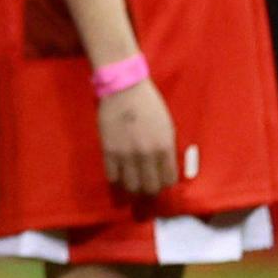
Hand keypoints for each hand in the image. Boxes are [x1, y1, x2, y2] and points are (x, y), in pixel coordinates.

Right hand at [97, 76, 179, 201]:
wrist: (123, 88)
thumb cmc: (149, 104)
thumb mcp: (167, 126)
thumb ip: (167, 149)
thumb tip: (165, 168)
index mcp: (165, 147)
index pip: (169, 180)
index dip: (165, 183)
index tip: (160, 180)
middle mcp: (147, 154)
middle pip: (150, 187)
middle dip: (149, 189)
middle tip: (146, 185)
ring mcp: (127, 153)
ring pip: (131, 185)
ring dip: (133, 187)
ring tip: (131, 181)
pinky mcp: (109, 150)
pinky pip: (112, 176)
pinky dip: (116, 178)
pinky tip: (118, 173)